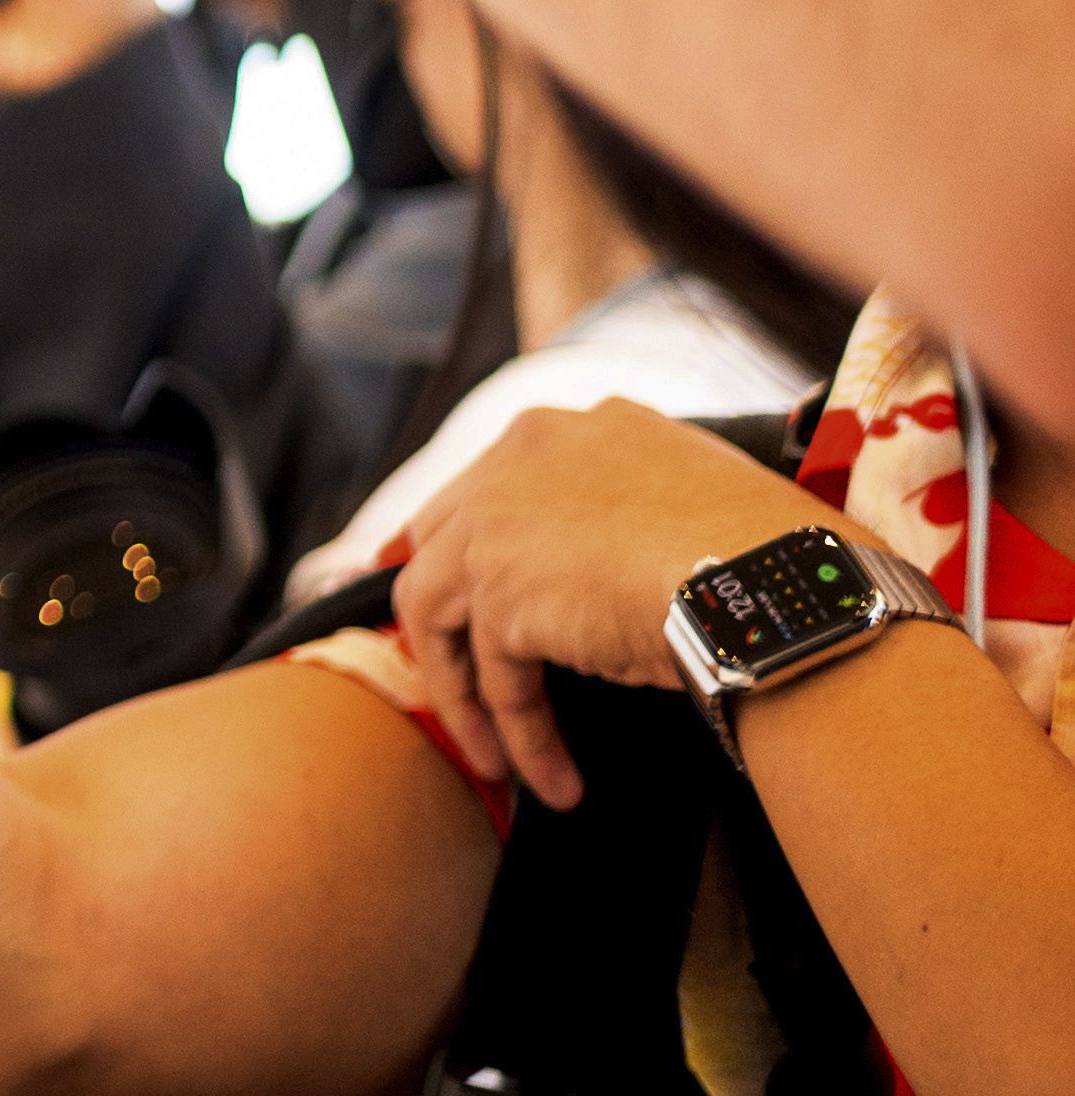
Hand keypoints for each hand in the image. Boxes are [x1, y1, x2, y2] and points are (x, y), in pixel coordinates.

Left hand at [387, 398, 843, 806]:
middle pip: (440, 539)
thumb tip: (622, 576)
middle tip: (467, 680)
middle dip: (448, 614)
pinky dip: (521, 736)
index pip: (495, 489)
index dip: (484, 549)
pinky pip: (494, 678)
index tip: (486, 603)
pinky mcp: (499, 593)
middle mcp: (516, 458)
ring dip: (463, 693)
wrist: (777, 585)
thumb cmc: (773, 558)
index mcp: (568, 432)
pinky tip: (555, 782)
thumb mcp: (692, 507)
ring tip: (496, 760)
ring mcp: (496, 521)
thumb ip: (635, 518)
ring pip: (435, 609)